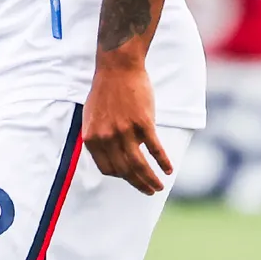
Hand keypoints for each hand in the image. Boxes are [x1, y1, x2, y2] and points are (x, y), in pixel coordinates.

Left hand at [82, 58, 171, 194]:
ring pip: (139, 165)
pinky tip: (169, 169)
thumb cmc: (106, 91)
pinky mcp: (143, 123)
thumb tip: (109, 156)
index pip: (107, 168)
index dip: (120, 176)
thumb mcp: (92, 117)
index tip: (130, 177)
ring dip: (150, 180)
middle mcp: (106, 138)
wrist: (118, 68)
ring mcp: (125, 131)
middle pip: (124, 171)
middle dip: (138, 184)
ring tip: (159, 187)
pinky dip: (162, 162)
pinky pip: (155, 149)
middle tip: (149, 191)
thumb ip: (98, 137)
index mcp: (91, 138)